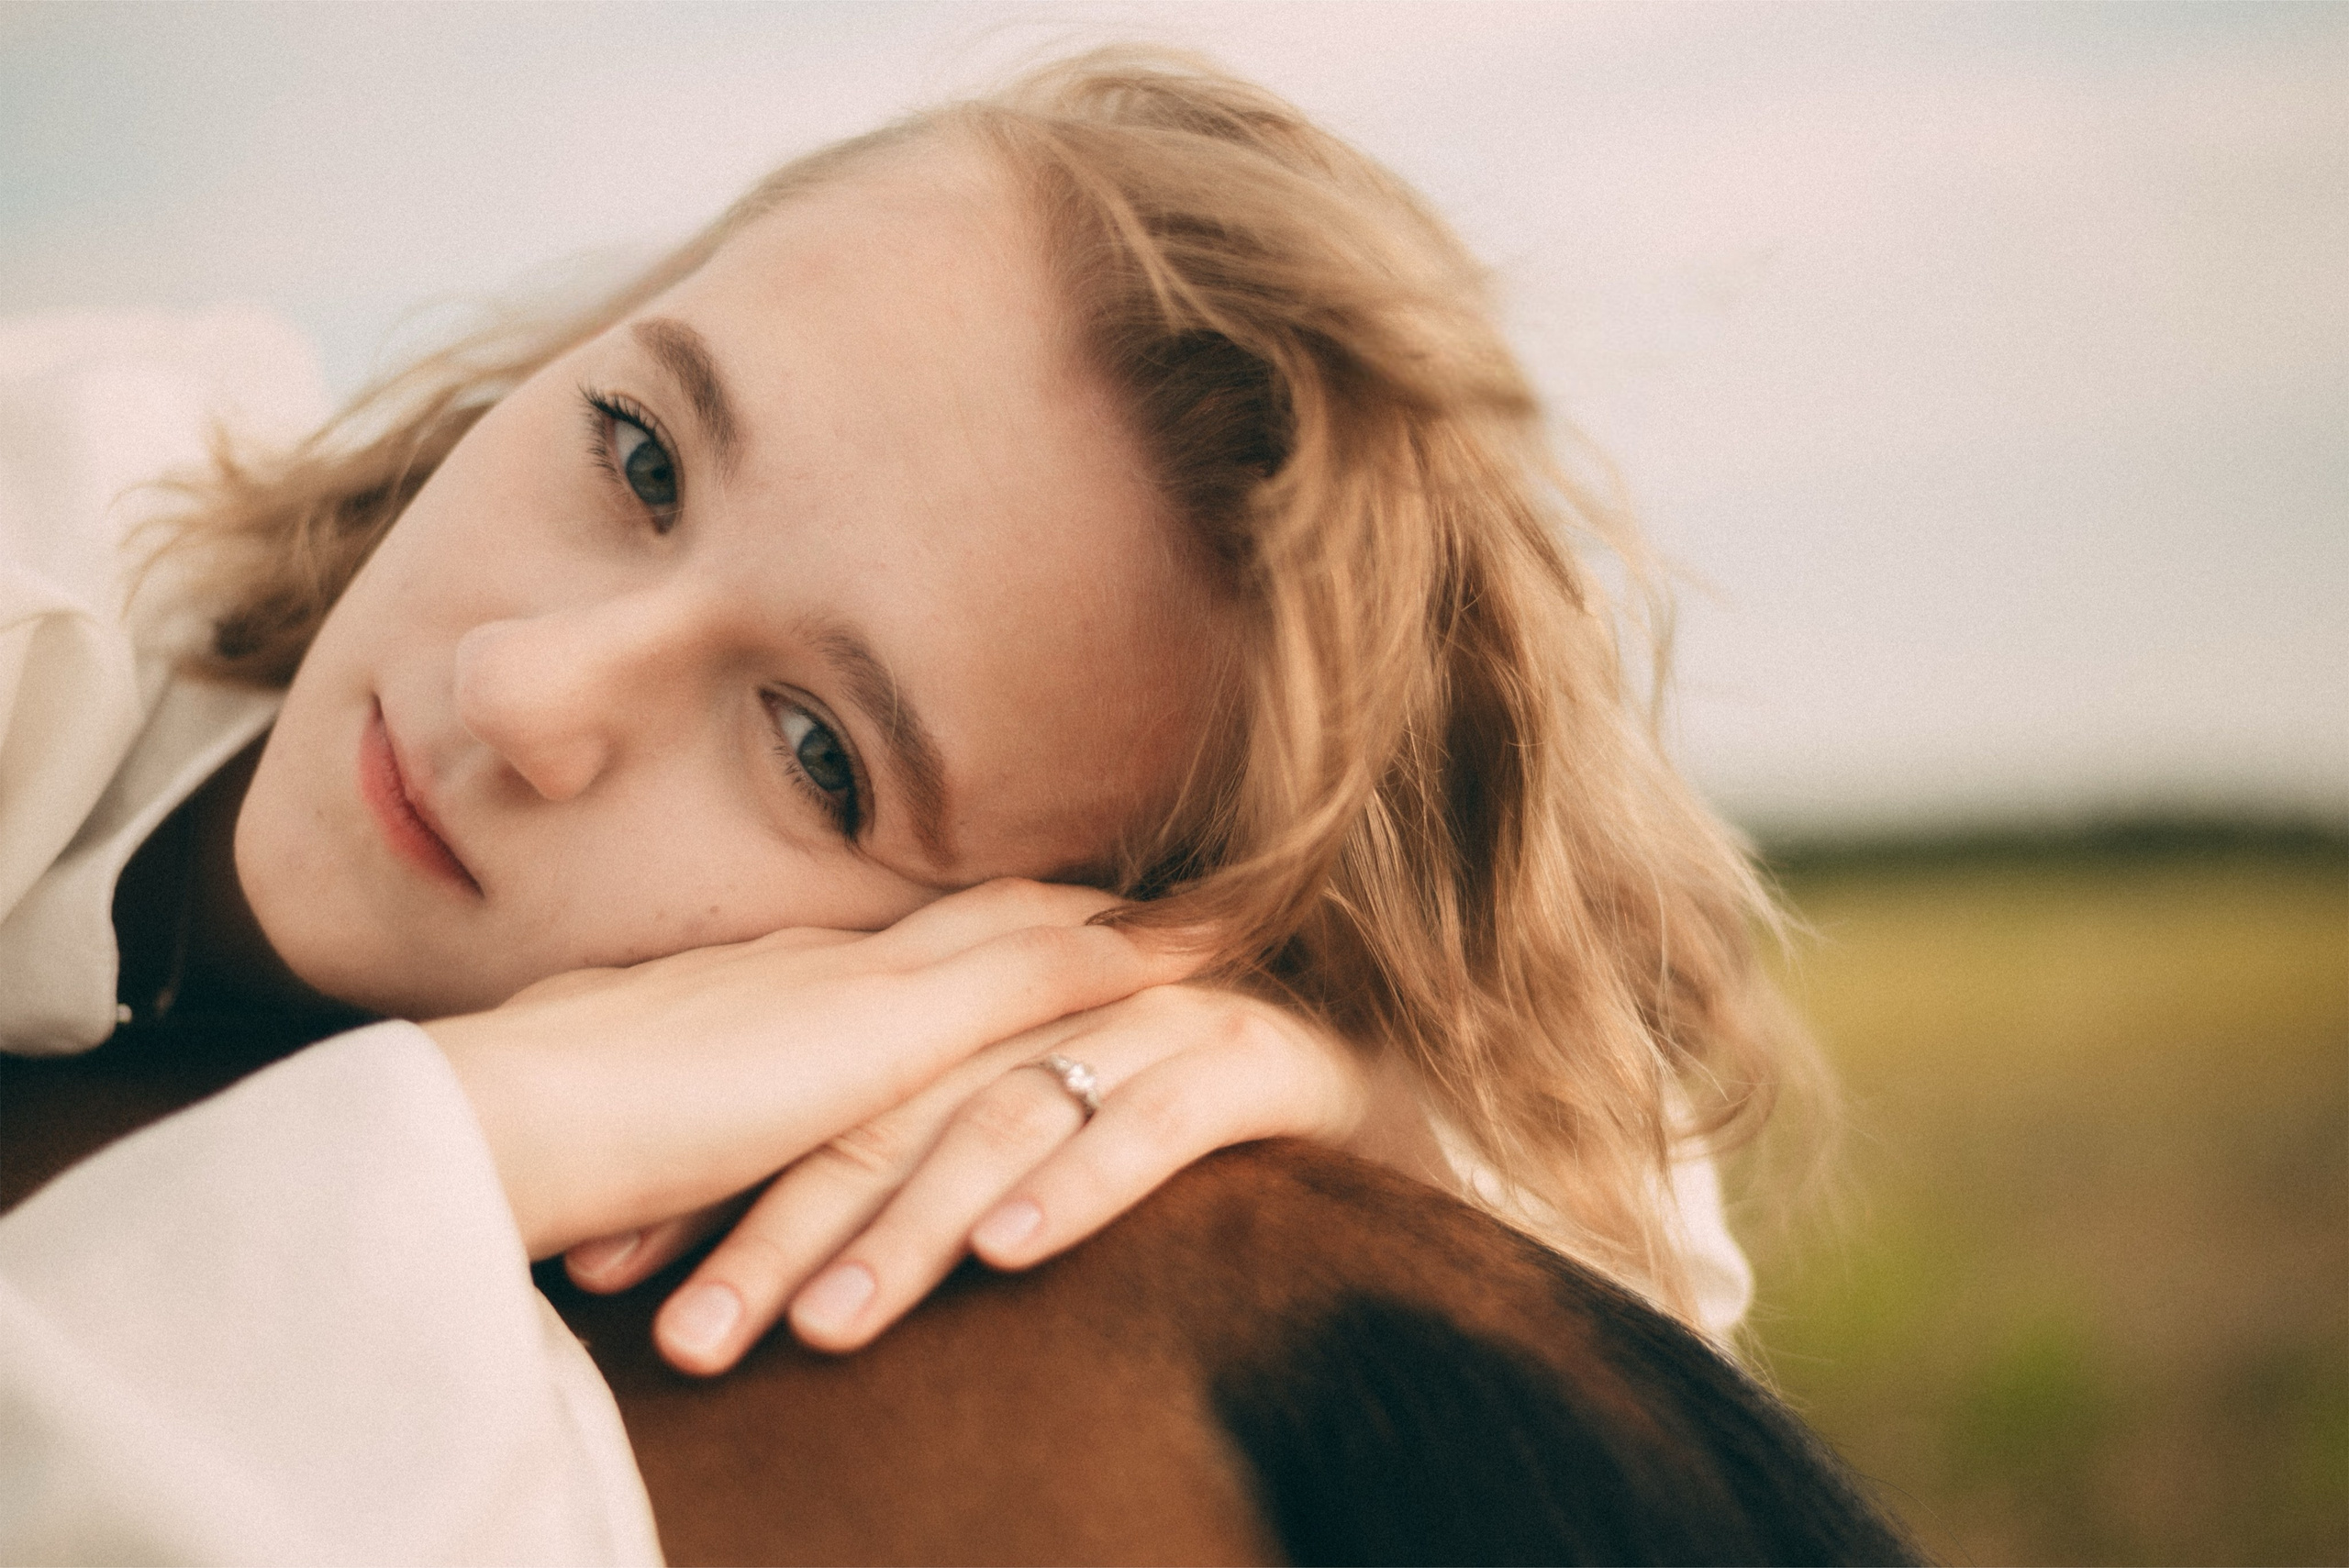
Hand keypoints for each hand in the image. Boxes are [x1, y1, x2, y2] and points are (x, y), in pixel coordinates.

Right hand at [423, 879, 1197, 1258]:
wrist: (493, 1117)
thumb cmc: (528, 1132)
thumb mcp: (623, 1121)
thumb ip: (668, 1119)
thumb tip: (664, 1147)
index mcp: (767, 988)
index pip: (904, 945)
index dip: (983, 926)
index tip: (1054, 916)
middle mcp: (827, 966)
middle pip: (980, 915)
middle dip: (1074, 903)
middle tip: (1173, 893)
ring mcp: (863, 986)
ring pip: (1028, 927)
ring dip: (1124, 921)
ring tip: (1222, 908)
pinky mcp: (889, 1029)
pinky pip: (1042, 973)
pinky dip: (1127, 958)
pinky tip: (1204, 953)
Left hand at [562, 982, 1451, 1372]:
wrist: (1386, 1096)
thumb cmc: (1188, 1142)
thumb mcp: (1030, 1153)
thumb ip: (920, 1178)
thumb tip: (766, 1271)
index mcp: (985, 1019)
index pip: (829, 1099)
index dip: (722, 1185)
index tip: (615, 1281)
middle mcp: (1057, 1008)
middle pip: (893, 1107)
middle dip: (784, 1224)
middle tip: (691, 1335)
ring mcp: (1157, 1021)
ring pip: (1007, 1115)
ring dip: (912, 1223)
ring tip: (828, 1328)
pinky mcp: (1260, 1056)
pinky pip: (1159, 1119)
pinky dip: (1083, 1182)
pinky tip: (1015, 1254)